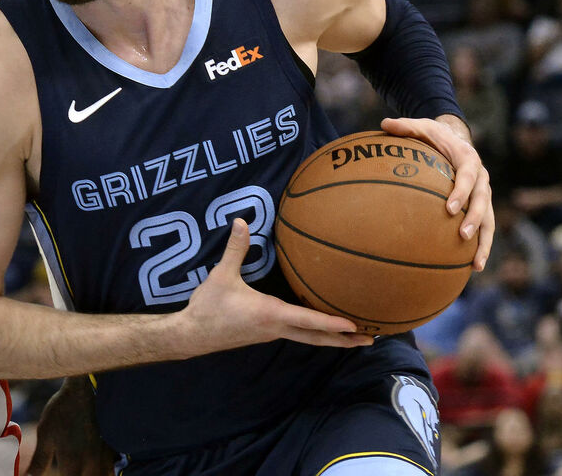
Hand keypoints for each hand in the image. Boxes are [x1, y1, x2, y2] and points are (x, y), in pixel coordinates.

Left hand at [25, 377, 115, 475]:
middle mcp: (91, 464)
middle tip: (69, 471)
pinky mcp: (111, 448)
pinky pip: (111, 468)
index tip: (59, 475)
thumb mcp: (45, 435)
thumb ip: (39, 460)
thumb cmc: (61, 411)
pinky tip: (96, 467)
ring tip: (83, 471)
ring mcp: (104, 456)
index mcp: (72, 463)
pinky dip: (104, 472)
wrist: (83, 390)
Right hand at [178, 219, 373, 355]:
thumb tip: (241, 221)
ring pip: (307, 337)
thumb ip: (235, 249)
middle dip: (344, 339)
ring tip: (352, 336)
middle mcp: (276, 328)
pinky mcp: (263, 334)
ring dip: (331, 337)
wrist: (192, 334)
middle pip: (316, 337)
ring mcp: (270, 334)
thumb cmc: (209, 307)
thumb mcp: (222, 276)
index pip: (308, 320)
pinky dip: (313, 333)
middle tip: (370, 340)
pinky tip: (316, 326)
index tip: (356, 326)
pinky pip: (295, 334)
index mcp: (271, 314)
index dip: (333, 322)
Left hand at [381, 116, 492, 270]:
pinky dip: (481, 247)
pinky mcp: (481, 206)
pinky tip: (473, 267)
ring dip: (484, 242)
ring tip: (477, 265)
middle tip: (462, 235)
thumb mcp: (421, 126)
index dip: (462, 192)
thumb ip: (405, 126)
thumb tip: (383, 124)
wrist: (455, 139)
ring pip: (490, 220)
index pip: (469, 177)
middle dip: (475, 219)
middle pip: (483, 201)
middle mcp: (482, 178)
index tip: (450, 208)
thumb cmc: (434, 136)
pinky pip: (485, 228)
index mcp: (468, 159)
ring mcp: (484, 194)